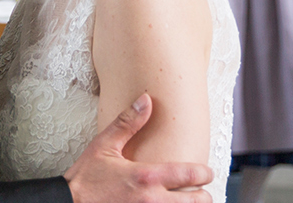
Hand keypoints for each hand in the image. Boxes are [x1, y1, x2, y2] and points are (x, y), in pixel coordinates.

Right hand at [63, 94, 212, 202]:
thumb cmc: (85, 178)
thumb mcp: (104, 146)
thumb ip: (128, 122)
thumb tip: (146, 99)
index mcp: (146, 176)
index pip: (190, 175)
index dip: (205, 173)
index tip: (207, 173)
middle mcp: (152, 200)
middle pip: (196, 202)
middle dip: (202, 196)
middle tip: (201, 193)